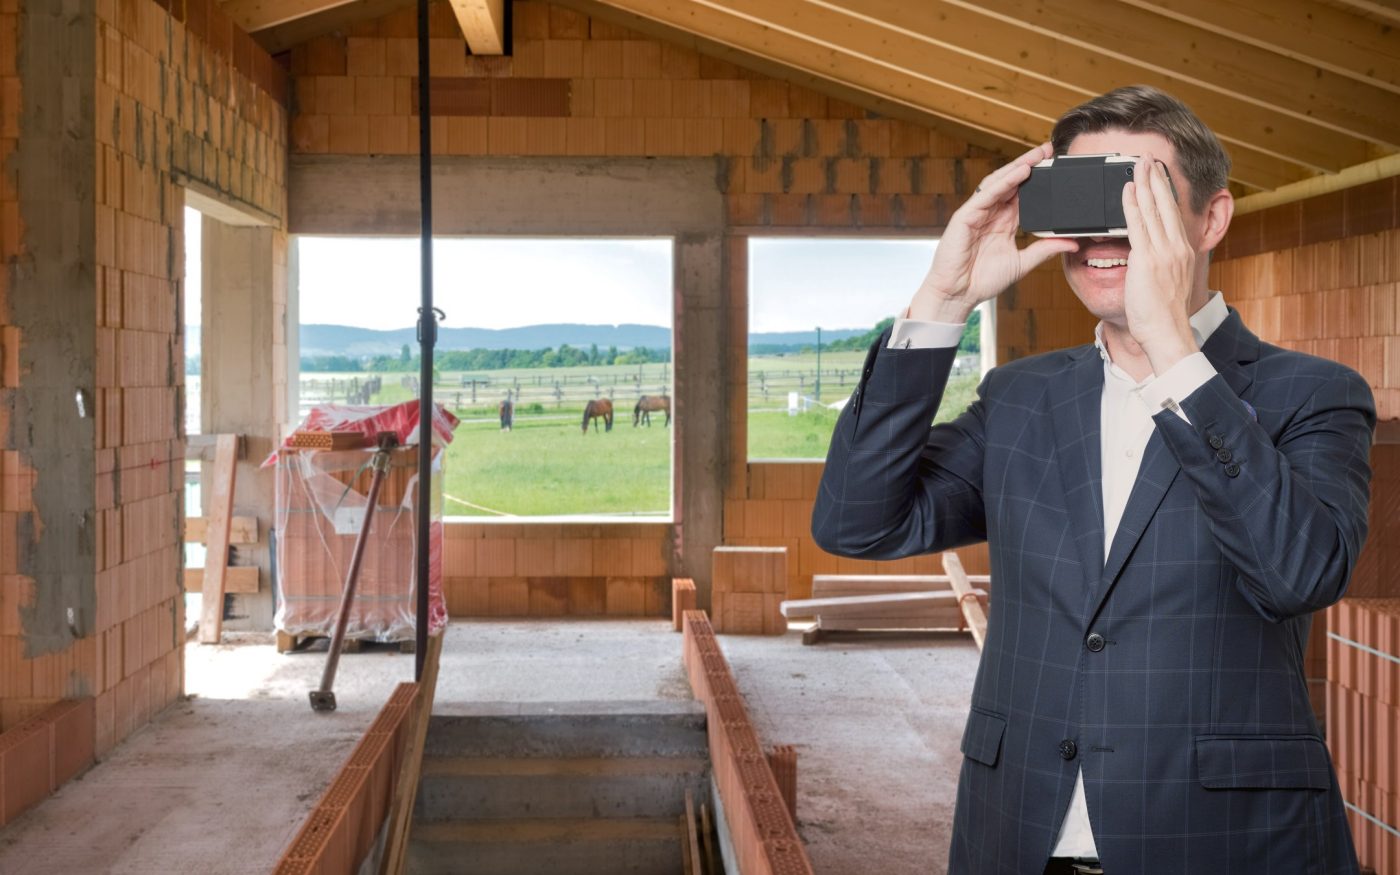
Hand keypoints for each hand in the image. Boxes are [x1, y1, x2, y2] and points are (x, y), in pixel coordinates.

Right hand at [908, 142, 1078, 322]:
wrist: (958, 295)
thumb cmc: (982, 280)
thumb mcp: (1022, 263)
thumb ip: (1045, 251)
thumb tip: (1072, 244)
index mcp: (1003, 222)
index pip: (1023, 194)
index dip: (1037, 180)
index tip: (1056, 167)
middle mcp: (991, 213)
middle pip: (1011, 182)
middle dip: (1029, 165)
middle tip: (1049, 150)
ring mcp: (977, 213)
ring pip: (998, 183)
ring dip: (1017, 167)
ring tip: (1036, 156)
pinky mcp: (965, 216)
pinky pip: (986, 195)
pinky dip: (1003, 183)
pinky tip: (1020, 173)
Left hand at [1121, 156, 1198, 371]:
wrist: (1166, 332)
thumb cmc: (1162, 315)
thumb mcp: (1167, 283)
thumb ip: (1159, 265)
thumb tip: (1146, 257)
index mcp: (1181, 251)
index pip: (1172, 214)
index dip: (1165, 192)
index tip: (1160, 175)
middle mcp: (1175, 247)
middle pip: (1165, 205)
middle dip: (1157, 179)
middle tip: (1149, 158)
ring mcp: (1163, 251)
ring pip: (1152, 209)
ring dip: (1144, 184)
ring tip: (1137, 164)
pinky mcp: (1148, 259)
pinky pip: (1138, 225)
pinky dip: (1132, 204)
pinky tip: (1126, 190)